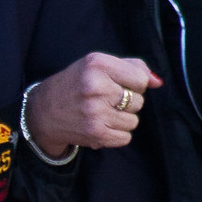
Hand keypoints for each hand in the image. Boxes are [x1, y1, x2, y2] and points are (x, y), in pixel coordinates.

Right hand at [25, 54, 160, 156]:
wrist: (43, 112)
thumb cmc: (75, 84)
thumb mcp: (97, 65)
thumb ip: (132, 67)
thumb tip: (158, 82)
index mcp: (97, 64)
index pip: (140, 79)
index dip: (133, 83)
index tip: (118, 84)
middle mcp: (96, 86)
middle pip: (139, 101)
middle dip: (127, 102)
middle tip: (106, 99)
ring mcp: (96, 112)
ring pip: (134, 121)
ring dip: (122, 119)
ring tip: (103, 113)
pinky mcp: (96, 134)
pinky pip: (126, 137)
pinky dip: (117, 134)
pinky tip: (101, 125)